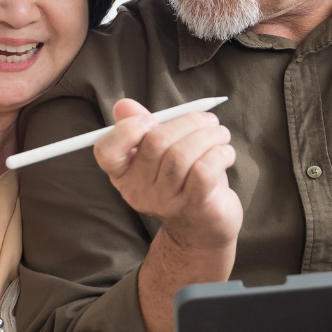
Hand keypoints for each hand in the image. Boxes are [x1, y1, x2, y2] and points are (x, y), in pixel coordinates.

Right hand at [93, 98, 241, 250]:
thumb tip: (124, 105)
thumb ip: (140, 126)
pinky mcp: (194, 205)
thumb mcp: (159, 152)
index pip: (106, 152)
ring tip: (220, 134)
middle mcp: (139, 189)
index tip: (151, 120)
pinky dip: (220, 153)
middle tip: (208, 120)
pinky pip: (204, 170)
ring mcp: (166, 200)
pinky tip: (225, 152)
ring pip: (182, 154)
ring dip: (209, 135)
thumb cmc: (181, 179)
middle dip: (188, 121)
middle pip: (156, 142)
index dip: (126, 129)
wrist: (202, 226)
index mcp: (123, 173)